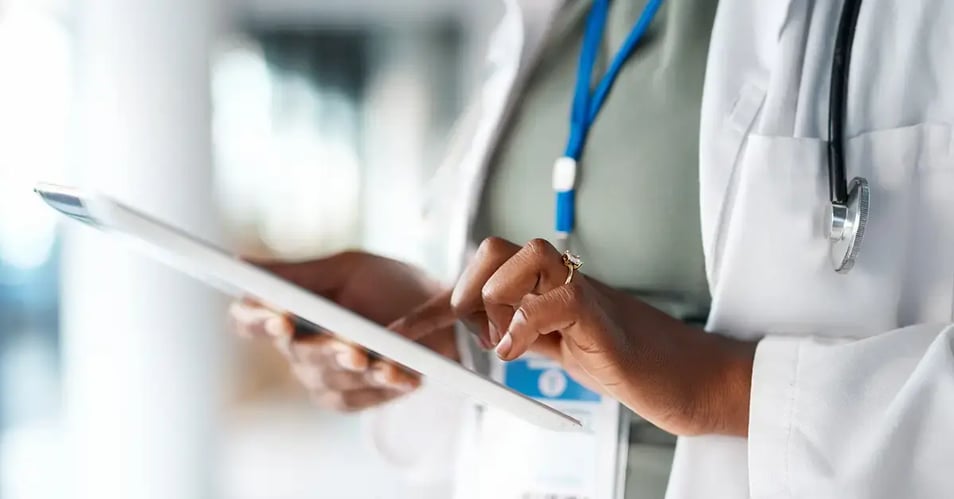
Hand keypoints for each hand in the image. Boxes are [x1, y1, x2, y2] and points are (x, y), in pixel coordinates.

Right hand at [229, 251, 457, 411]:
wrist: (443, 317)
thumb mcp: (349, 269)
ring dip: (357, 369)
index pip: (250, 320)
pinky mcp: (347, 399)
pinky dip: (380, 385)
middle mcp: (296, 348)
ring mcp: (320, 376)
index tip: (280, 317)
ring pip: (327, 377)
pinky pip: (356, 397)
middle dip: (324, 348)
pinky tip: (400, 376)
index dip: (256, 320)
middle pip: (295, 352)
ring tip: (382, 361)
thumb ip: (299, 274)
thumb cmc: (390, 285)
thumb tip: (241, 264)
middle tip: (349, 346)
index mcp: (288, 310)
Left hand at [396, 238, 755, 435]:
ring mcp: (584, 292)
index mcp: (546, 285)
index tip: (400, 332)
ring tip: (503, 342)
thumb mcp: (557, 347)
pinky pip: (556, 299)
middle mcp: (562, 279)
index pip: (484, 271)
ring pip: (524, 254)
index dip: (436, 301)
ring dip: (496, 298)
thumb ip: (522, 330)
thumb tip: (480, 328)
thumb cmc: (625, 363)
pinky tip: (517, 353)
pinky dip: (525, 325)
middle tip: (469, 330)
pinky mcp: (603, 318)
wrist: (690, 378)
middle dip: (466, 287)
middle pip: (496, 246)